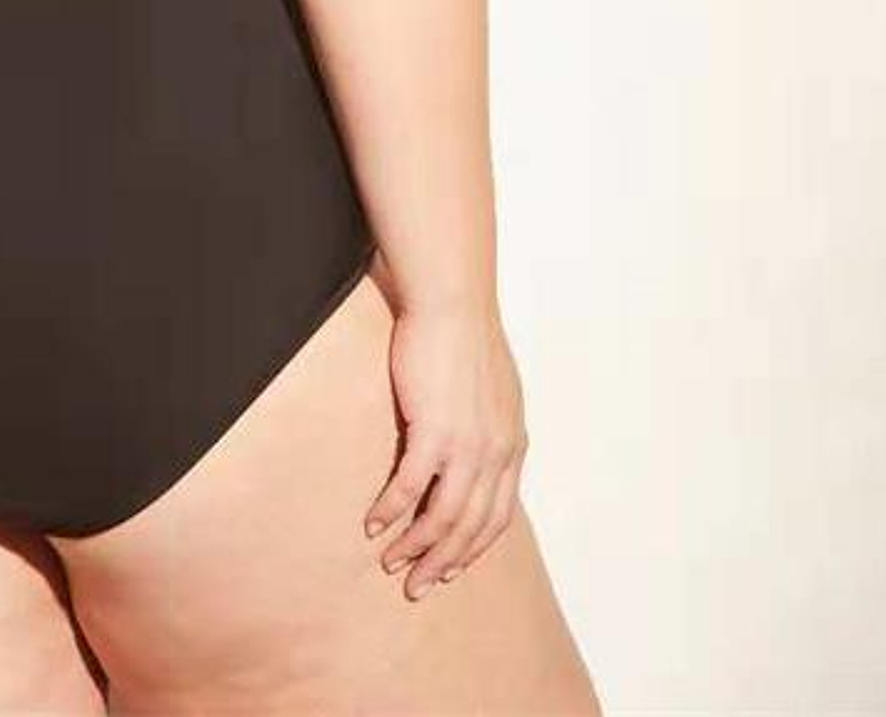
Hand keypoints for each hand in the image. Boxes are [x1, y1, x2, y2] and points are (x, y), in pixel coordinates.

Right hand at [362, 298, 525, 597]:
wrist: (453, 301)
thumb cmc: (466, 334)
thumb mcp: (494, 389)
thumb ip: (490, 423)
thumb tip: (475, 441)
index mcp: (512, 444)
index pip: (498, 515)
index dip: (472, 547)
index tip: (448, 567)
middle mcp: (497, 454)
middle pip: (472, 527)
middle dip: (442, 561)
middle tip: (416, 584)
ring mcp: (468, 446)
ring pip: (443, 517)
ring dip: (415, 546)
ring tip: (390, 562)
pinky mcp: (434, 431)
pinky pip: (410, 487)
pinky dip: (391, 511)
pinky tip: (373, 522)